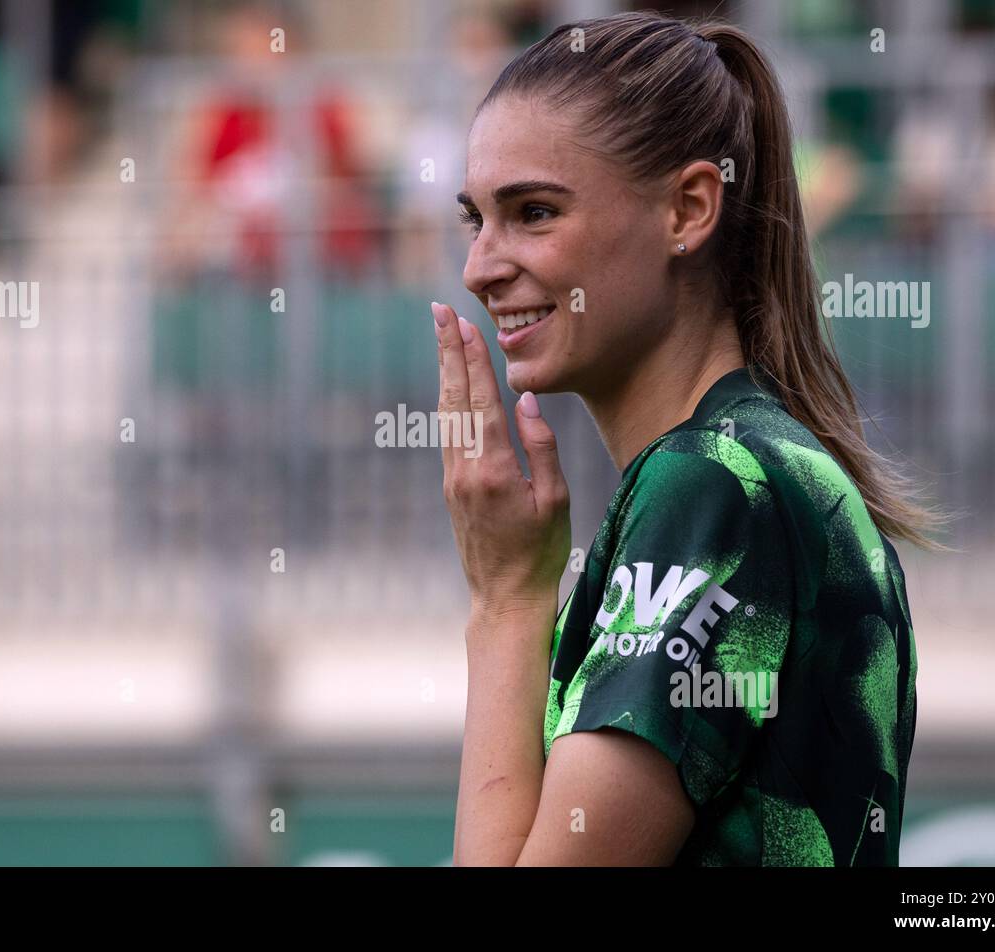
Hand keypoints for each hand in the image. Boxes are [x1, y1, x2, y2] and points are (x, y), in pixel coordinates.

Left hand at [433, 301, 570, 616]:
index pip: (481, 400)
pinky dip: (449, 399)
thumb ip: (541, 447)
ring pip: (446, 412)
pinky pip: (448, 432)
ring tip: (444, 336)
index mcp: (494, 469)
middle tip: (440, 312)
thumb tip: (527, 400)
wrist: (503, 596)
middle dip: (448, 352)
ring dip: (446, 371)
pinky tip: (450, 383)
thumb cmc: (539, 551)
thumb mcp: (554, 501)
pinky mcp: (452, 486)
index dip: (472, 359)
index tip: (463, 323)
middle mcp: (465, 468)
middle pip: (455, 397)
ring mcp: (454, 477)